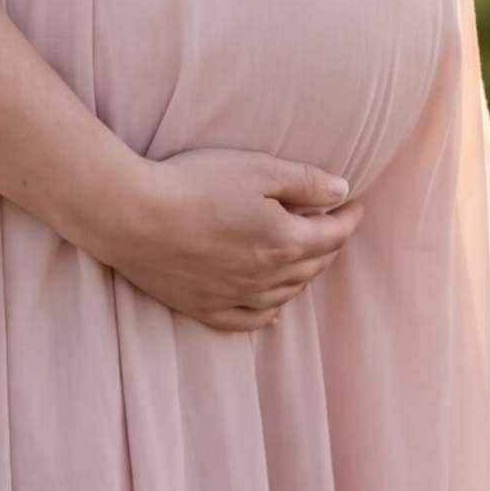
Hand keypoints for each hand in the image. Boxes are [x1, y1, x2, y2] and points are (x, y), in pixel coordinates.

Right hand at [99, 147, 365, 331]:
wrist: (134, 216)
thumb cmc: (196, 184)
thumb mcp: (258, 169)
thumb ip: (306, 182)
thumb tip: (343, 193)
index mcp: (284, 242)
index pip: (333, 235)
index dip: (349, 218)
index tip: (355, 204)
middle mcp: (267, 277)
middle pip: (313, 266)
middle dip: (329, 244)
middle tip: (332, 226)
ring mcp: (235, 296)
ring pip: (286, 293)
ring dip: (304, 275)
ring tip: (307, 257)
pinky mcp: (204, 307)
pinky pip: (248, 321)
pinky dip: (268, 315)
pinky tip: (274, 311)